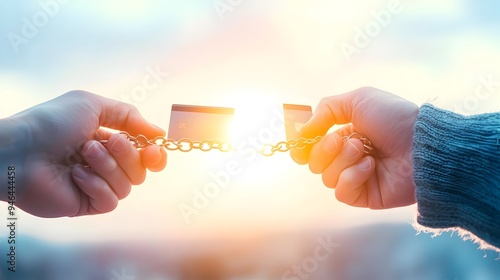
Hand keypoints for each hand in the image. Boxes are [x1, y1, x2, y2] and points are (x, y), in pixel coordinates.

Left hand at [8, 90, 166, 216]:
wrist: (19, 150)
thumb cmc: (50, 123)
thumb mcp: (93, 105)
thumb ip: (129, 115)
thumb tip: (159, 133)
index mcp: (107, 141)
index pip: (144, 153)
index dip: (154, 153)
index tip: (155, 148)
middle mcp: (104, 164)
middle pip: (141, 169)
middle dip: (128, 154)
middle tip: (110, 141)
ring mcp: (95, 185)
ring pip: (128, 185)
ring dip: (107, 165)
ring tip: (81, 154)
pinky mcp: (86, 204)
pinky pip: (111, 201)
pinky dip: (96, 185)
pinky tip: (74, 175)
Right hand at [291, 87, 418, 208]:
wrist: (422, 144)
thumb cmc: (394, 118)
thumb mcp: (358, 100)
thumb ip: (325, 110)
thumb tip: (301, 131)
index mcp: (346, 135)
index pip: (312, 146)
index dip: (303, 146)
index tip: (300, 143)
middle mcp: (348, 157)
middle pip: (314, 162)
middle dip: (326, 150)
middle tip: (349, 140)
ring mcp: (356, 177)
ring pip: (326, 177)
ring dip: (343, 161)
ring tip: (367, 152)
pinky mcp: (364, 196)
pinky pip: (341, 192)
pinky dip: (352, 177)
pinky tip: (370, 167)